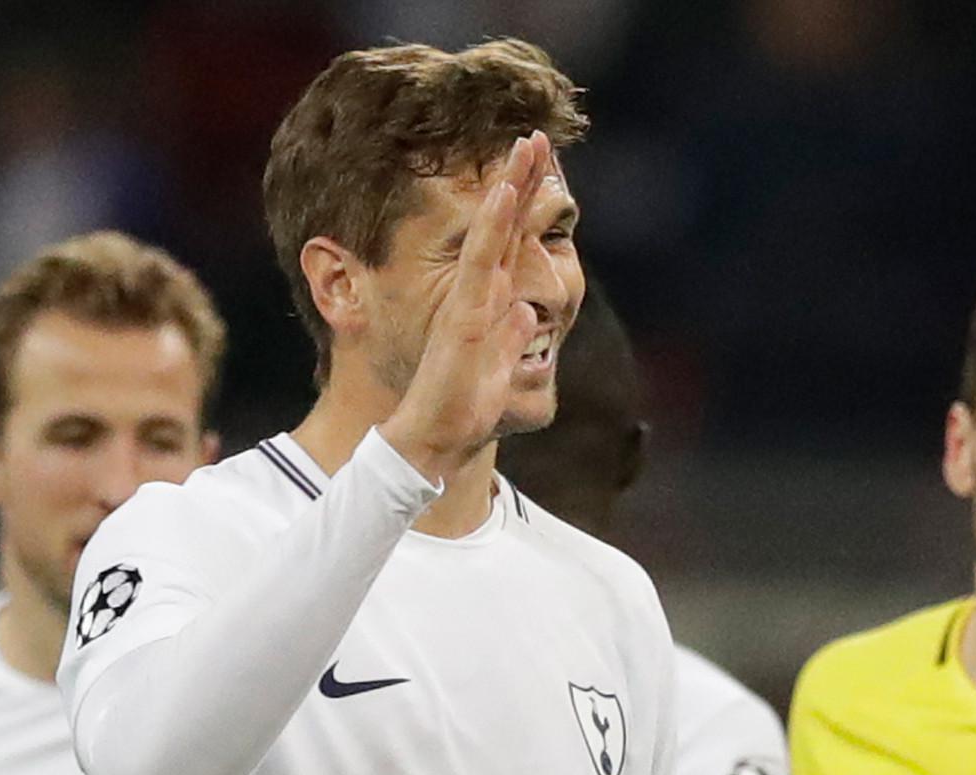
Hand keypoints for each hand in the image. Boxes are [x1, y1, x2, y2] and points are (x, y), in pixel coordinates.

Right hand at [379, 132, 555, 480]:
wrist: (436, 438)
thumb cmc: (464, 406)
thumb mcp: (499, 367)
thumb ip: (509, 339)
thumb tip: (525, 315)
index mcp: (487, 302)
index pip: (510, 243)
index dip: (524, 205)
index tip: (538, 167)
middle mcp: (476, 292)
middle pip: (502, 225)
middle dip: (519, 180)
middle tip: (537, 136)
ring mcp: (469, 299)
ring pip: (492, 232)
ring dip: (509, 187)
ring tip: (527, 147)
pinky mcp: (464, 315)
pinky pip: (479, 262)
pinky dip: (492, 226)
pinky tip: (504, 194)